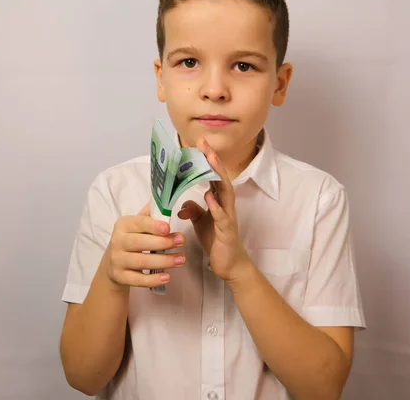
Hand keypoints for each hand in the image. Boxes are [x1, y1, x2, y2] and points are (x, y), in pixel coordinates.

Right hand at [103, 203, 185, 288]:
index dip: (153, 226)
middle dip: (163, 243)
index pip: (139, 223)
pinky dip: (152, 279)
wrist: (112, 263)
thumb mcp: (136, 224)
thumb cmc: (131, 238)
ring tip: (181, 259)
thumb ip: (150, 213)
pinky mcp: (120, 277)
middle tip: (181, 242)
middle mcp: (118, 241)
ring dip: (163, 261)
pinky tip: (167, 276)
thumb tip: (164, 197)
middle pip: (141, 243)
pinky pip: (137, 280)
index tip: (168, 228)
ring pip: (141, 262)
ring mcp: (117, 260)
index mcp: (123, 225)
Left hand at [177, 138, 251, 281]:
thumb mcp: (200, 223)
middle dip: (213, 160)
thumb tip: (180, 203)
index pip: (213, 175)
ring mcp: (228, 216)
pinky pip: (222, 216)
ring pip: (225, 191)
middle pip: (220, 177)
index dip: (208, 160)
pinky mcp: (227, 231)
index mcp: (218, 201)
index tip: (200, 143)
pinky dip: (216, 206)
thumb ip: (192, 210)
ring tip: (211, 160)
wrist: (229, 264)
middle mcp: (225, 205)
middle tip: (205, 144)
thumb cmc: (217, 240)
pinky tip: (209, 196)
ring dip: (218, 175)